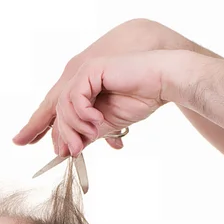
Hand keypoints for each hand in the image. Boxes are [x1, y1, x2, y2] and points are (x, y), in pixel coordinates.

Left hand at [52, 50, 167, 156]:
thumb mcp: (108, 124)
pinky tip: (98, 119)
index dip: (62, 135)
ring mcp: (86, 74)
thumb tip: (70, 149)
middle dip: (66, 134)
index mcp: (85, 92)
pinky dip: (83, 111)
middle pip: (60, 110)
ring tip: (92, 133)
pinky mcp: (92, 70)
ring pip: (64, 104)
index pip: (64, 115)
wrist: (162, 83)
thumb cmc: (141, 99)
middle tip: (76, 150)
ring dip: (76, 124)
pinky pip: (75, 95)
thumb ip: (88, 133)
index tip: (66, 153)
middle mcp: (82, 81)